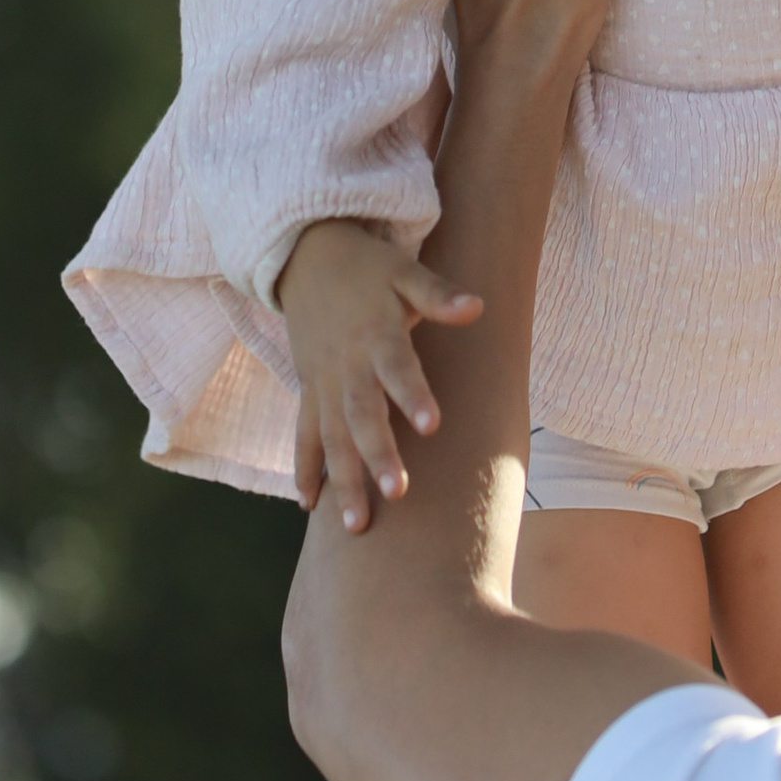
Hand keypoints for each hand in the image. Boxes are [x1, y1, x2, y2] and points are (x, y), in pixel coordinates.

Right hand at [280, 219, 481, 534]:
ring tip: (356, 526)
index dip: (412, 395)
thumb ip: (437, 294)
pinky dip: (304, 468)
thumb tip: (477, 306)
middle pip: (361, 414)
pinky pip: (303, 433)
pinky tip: (309, 505)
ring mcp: (323, 381)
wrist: (305, 255)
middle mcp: (347, 364)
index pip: (397, 368)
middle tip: (396, 494)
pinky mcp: (309, 389)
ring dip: (342, 480)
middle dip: (376, 455)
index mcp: (375, 334)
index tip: (431, 425)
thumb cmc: (368, 268)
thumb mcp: (404, 271)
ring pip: (331, 436)